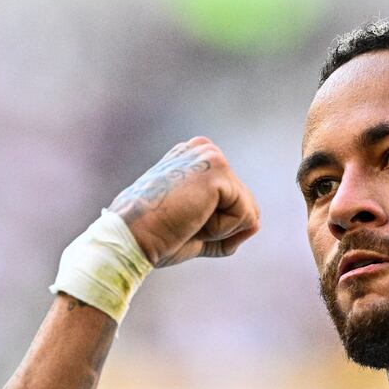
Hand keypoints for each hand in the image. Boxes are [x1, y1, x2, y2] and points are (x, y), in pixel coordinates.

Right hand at [107, 137, 259, 266]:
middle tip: (183, 223)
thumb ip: (227, 224)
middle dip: (221, 228)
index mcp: (195, 158)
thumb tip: (256, 223)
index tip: (179, 221)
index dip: (214, 226)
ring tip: (186, 220)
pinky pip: (246, 217)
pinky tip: (192, 219)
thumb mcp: (198, 228)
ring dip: (221, 230)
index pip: (234, 202)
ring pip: (248, 212)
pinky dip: (222, 231)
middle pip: (246, 206)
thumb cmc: (157, 236)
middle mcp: (204, 149)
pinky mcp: (218, 170)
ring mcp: (211, 156)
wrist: (131, 239)